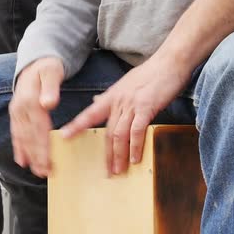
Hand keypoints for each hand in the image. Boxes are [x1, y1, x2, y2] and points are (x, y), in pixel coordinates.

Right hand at [9, 57, 63, 177]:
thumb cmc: (48, 67)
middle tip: (45, 173)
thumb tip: (48, 103)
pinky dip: (19, 148)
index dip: (43, 146)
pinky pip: (16, 133)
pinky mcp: (15, 114)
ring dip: (29, 156)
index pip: (38, 128)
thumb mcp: (52, 71)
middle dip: (37, 156)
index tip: (49, 161)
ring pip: (22, 138)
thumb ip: (51, 87)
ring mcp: (16, 112)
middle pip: (29, 136)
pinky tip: (22, 161)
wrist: (35, 62)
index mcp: (30, 100)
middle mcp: (20, 108)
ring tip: (36, 172)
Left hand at [60, 55, 190, 175]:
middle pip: (107, 132)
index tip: (63, 136)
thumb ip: (111, 96)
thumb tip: (96, 102)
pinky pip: (137, 131)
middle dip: (107, 155)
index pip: (90, 113)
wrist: (170, 61)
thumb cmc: (152, 73)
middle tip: (107, 172)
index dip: (76, 126)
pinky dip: (135, 146)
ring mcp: (132, 104)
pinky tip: (135, 158)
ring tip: (119, 170)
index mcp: (112, 96)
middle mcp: (119, 101)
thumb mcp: (126, 82)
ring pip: (120, 134)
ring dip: (119, 155)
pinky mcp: (147, 107)